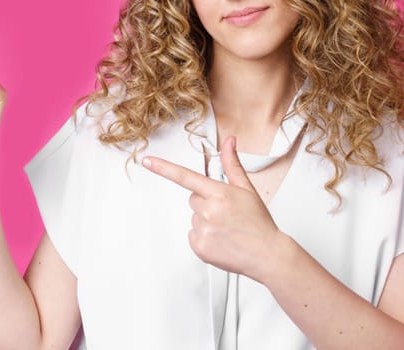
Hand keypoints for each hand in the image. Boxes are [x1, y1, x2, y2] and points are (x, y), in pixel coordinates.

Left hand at [142, 136, 283, 281]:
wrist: (267, 254)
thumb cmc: (258, 223)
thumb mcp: (247, 190)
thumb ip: (232, 165)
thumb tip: (230, 143)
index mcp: (220, 193)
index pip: (185, 177)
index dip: (163, 168)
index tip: (147, 161)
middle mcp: (209, 211)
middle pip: (193, 199)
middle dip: (206, 203)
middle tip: (226, 214)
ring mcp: (202, 230)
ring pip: (194, 218)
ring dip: (206, 221)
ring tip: (227, 229)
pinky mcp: (199, 247)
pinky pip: (193, 235)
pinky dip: (204, 237)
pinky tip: (221, 240)